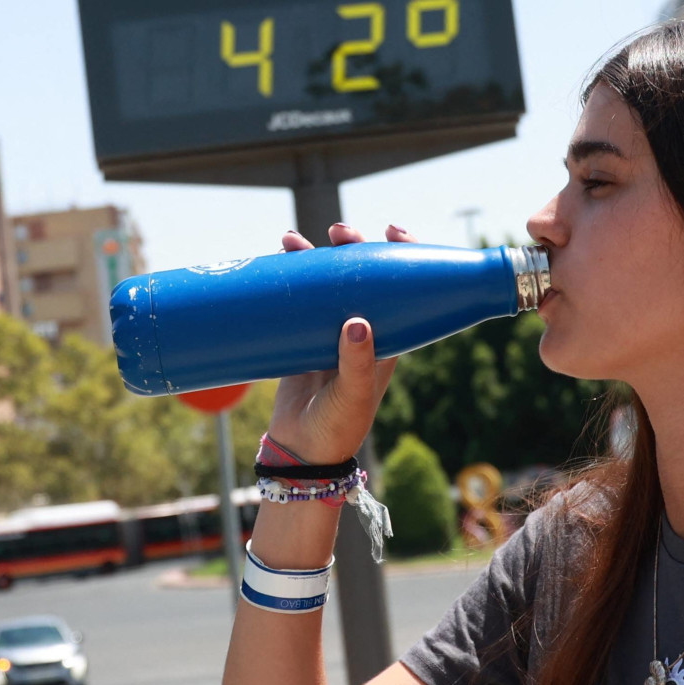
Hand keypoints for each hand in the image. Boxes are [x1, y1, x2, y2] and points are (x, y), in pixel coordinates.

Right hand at [266, 223, 419, 464]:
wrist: (300, 452)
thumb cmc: (338, 428)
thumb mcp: (352, 396)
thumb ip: (357, 363)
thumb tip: (358, 321)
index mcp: (389, 338)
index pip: (404, 287)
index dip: (404, 255)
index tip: (393, 233)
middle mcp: (363, 330)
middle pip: (363, 275)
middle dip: (353, 248)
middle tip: (339, 233)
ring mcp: (330, 332)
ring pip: (328, 282)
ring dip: (316, 257)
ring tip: (294, 240)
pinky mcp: (301, 337)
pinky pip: (298, 299)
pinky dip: (290, 276)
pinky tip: (279, 256)